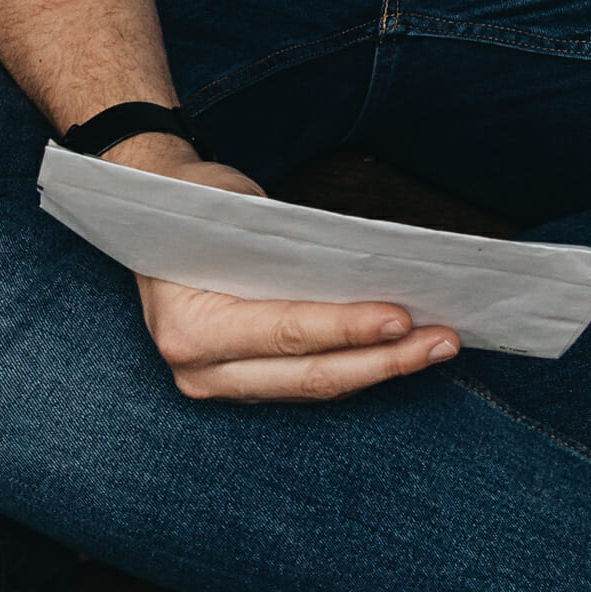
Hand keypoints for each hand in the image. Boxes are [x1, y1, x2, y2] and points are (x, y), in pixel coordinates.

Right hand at [104, 129, 461, 405]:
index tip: (403, 318)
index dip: (348, 328)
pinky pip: (306, 382)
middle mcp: (199, 370)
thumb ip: (291, 251)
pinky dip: (354, 367)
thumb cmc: (195, 204)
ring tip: (436, 347)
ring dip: (380, 368)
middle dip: (383, 361)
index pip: (285, 331)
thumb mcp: (238, 212)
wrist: (148, 213)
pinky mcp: (242, 385)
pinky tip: (397, 353)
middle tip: (442, 341)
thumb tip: (368, 273)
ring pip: (314, 387)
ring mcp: (218, 384)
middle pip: (308, 374)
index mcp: (189, 327)